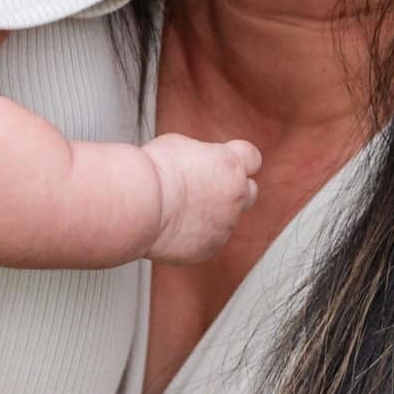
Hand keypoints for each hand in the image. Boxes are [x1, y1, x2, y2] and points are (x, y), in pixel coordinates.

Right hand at [144, 131, 263, 263]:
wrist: (141, 204)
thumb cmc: (155, 172)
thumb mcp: (181, 145)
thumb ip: (203, 156)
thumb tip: (202, 162)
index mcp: (230, 164)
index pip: (252, 157)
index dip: (239, 160)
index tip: (225, 163)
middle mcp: (235, 195)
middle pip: (249, 192)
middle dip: (233, 190)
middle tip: (206, 188)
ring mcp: (225, 225)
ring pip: (225, 219)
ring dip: (208, 214)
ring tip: (176, 208)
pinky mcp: (210, 247)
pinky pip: (207, 240)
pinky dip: (193, 235)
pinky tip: (171, 227)